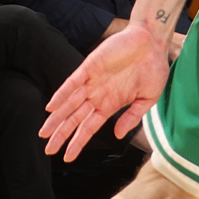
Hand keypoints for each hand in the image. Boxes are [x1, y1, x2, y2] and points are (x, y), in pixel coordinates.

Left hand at [42, 23, 169, 160]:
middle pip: (75, 119)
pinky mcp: (90, 67)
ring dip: (57, 119)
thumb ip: (133, 116)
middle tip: (49, 150)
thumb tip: (118, 136)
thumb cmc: (153, 68)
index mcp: (111, 104)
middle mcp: (98, 95)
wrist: (152, 42)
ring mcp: (92, 82)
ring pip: (69, 104)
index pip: (90, 127)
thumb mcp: (149, 98)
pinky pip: (72, 83)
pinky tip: (52, 106)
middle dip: (61, 135)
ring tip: (44, 133)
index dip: (79, 142)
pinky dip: (62, 94)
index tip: (68, 156)